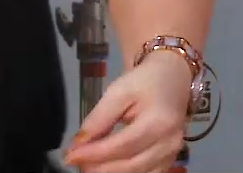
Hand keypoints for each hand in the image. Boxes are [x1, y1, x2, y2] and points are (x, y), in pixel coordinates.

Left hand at [63, 54, 192, 172]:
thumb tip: (79, 143)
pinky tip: (106, 166)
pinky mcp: (169, 161)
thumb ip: (100, 117)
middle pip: (130, 166)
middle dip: (99, 168)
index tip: (70, 156)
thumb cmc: (145, 82)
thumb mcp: (119, 90)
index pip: (122, 146)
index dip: (94, 154)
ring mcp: (172, 155)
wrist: (173, 78)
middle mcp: (169, 143)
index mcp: (159, 122)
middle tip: (75, 162)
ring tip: (87, 165)